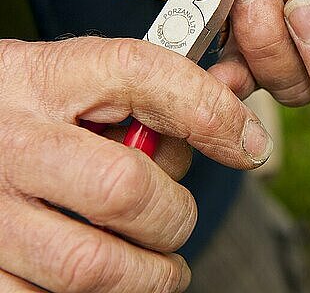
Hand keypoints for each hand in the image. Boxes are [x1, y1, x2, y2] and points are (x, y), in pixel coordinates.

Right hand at [0, 38, 271, 291]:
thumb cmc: (35, 114)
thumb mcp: (81, 85)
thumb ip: (154, 100)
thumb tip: (239, 130)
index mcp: (43, 80)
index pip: (141, 74)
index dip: (210, 112)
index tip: (248, 145)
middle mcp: (10, 141)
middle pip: (123, 187)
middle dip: (173, 215)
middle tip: (177, 222)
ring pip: (91, 267)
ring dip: (147, 274)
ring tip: (154, 264)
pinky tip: (102, 277)